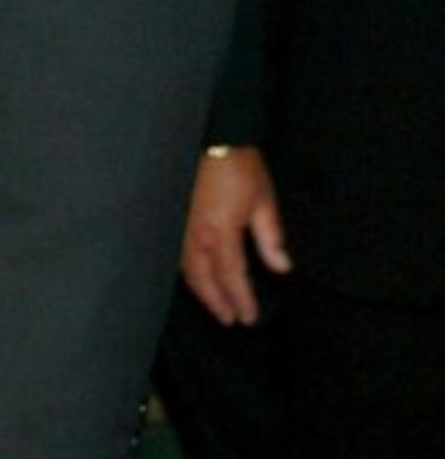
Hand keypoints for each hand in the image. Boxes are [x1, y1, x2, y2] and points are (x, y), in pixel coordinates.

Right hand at [180, 146, 290, 325]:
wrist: (213, 138)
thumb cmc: (239, 167)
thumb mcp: (264, 201)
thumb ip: (270, 238)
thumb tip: (282, 267)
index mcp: (220, 232)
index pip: (231, 276)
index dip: (241, 300)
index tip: (249, 317)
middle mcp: (196, 234)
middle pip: (203, 280)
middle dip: (216, 302)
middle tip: (230, 320)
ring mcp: (181, 227)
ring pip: (187, 269)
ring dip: (201, 291)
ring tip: (214, 305)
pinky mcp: (176, 218)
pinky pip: (178, 255)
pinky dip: (188, 272)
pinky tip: (195, 277)